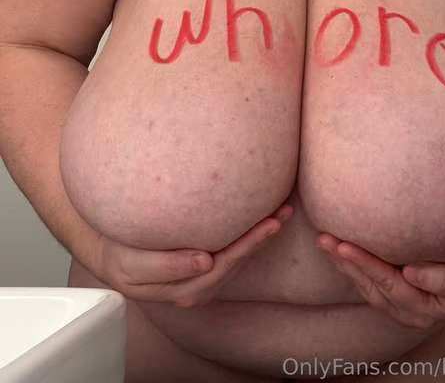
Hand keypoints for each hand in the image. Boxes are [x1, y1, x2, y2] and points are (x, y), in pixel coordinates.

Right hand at [91, 204, 292, 308]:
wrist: (107, 252)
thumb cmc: (119, 253)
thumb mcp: (132, 263)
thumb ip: (166, 265)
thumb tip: (204, 262)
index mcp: (183, 290)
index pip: (222, 267)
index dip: (245, 247)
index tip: (264, 226)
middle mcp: (197, 288)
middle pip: (235, 262)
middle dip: (260, 239)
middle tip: (281, 213)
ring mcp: (202, 277)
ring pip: (237, 258)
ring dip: (260, 236)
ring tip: (281, 210)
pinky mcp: (204, 264)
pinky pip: (231, 252)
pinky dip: (248, 235)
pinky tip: (263, 217)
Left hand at [318, 233, 444, 329]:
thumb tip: (412, 274)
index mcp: (432, 307)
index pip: (401, 288)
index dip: (381, 272)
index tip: (363, 255)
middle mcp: (413, 313)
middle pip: (378, 287)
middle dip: (355, 263)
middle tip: (335, 241)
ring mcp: (399, 307)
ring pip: (367, 287)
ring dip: (344, 264)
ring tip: (325, 241)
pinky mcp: (389, 297)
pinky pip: (364, 284)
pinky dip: (347, 265)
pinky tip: (334, 249)